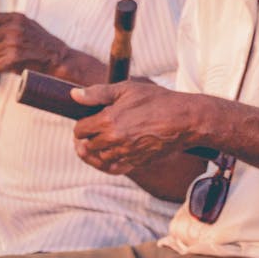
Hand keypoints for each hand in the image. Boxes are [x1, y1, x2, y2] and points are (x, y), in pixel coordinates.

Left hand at [0, 12, 69, 76]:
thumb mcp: (25, 24)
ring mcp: (14, 42)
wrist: (58, 58)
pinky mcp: (15, 57)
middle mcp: (14, 28)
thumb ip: (5, 21)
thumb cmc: (39, 42)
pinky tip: (11, 66)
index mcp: (15, 17)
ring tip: (9, 58)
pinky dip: (0, 68)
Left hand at [71, 79, 195, 174]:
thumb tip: (74, 96)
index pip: (80, 130)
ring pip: (100, 158)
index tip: (89, 120)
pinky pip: (114, 168)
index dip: (82, 125)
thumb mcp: (128, 89)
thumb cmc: (157, 100)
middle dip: (88, 138)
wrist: (184, 120)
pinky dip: (109, 162)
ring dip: (99, 150)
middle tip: (95, 130)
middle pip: (87, 146)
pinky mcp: (136, 163)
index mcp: (108, 121)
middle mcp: (114, 140)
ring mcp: (125, 154)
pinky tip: (111, 154)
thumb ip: (98, 93)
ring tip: (103, 141)